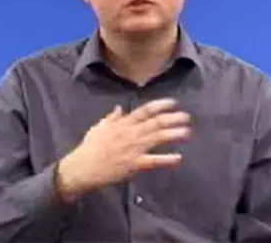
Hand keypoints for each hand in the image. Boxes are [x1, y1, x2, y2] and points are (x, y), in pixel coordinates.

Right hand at [55, 98, 190, 201]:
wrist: (83, 167)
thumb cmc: (90, 148)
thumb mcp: (99, 127)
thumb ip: (111, 118)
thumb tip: (120, 108)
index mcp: (123, 124)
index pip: (145, 110)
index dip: (161, 105)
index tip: (174, 103)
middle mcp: (131, 133)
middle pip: (156, 122)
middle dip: (173, 118)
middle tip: (187, 117)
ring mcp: (134, 148)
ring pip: (157, 137)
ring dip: (174, 134)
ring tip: (187, 132)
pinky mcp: (134, 164)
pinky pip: (153, 161)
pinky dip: (166, 159)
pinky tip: (178, 158)